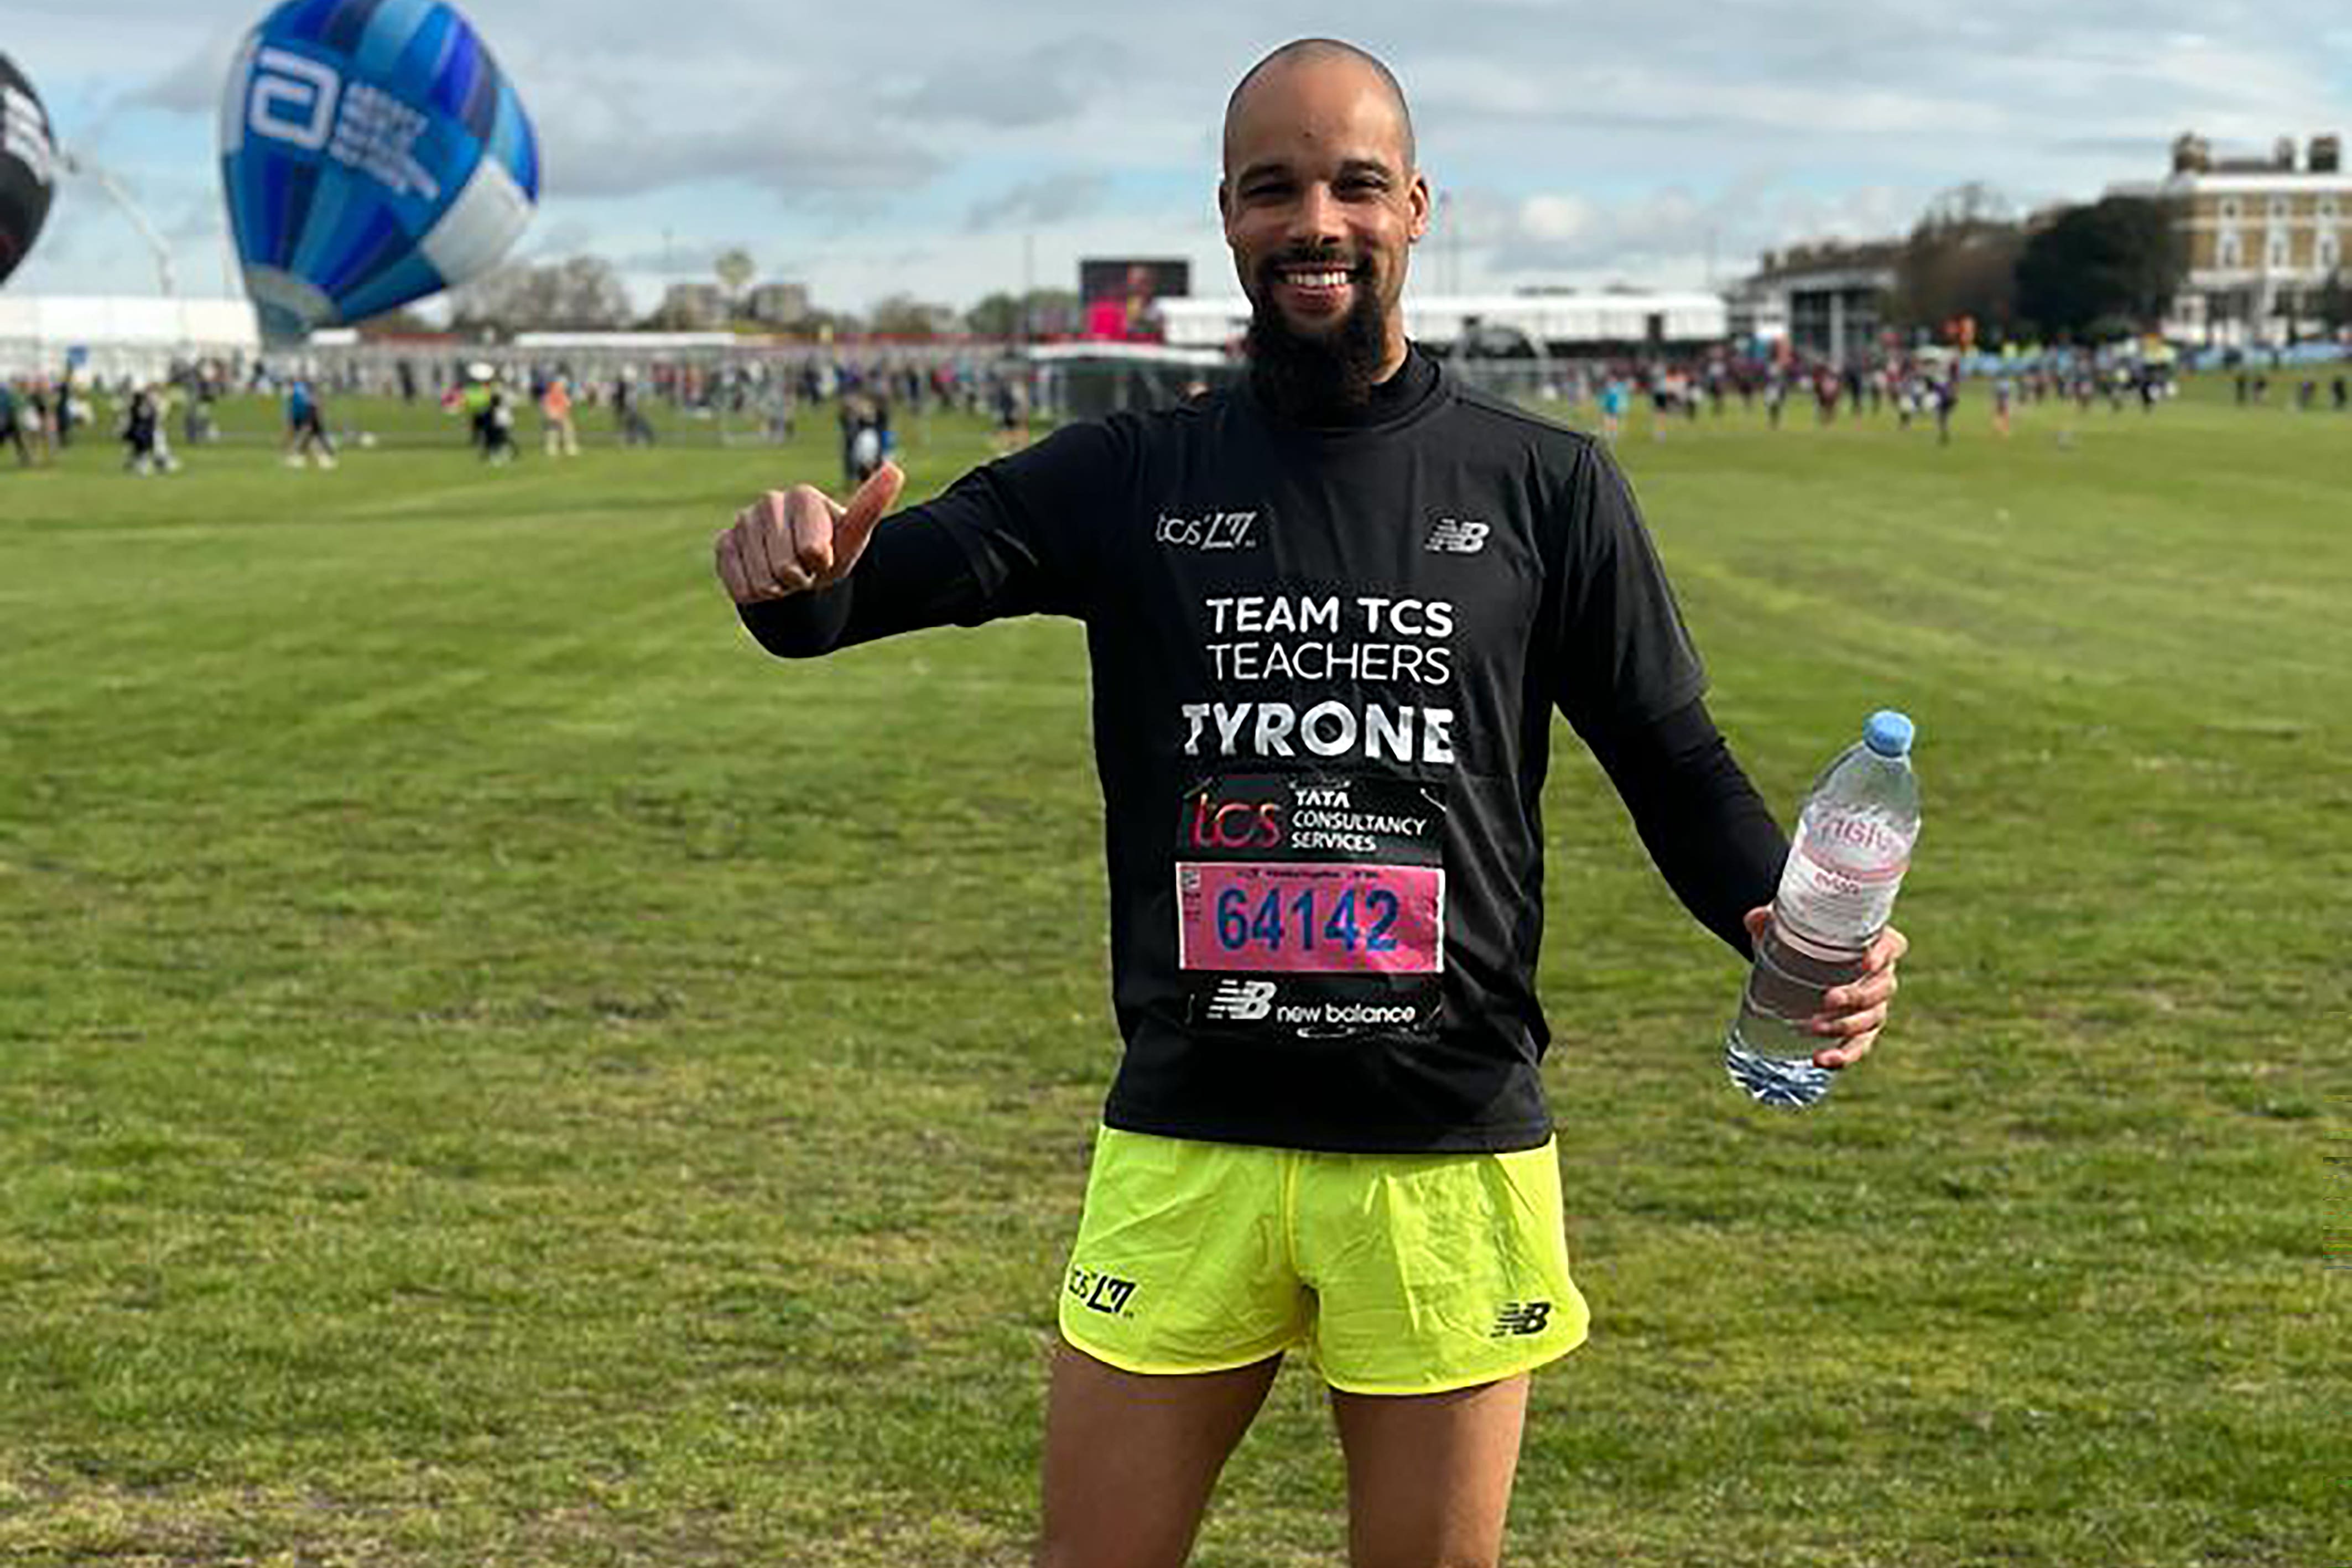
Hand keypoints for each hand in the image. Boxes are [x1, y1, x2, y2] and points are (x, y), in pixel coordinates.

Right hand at [714, 461, 903, 603]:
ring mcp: (743, 521)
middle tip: (803, 569)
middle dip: (798, 579)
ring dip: (777, 589)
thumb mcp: (854, 536)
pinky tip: (762, 578)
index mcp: (803, 496)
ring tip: (784, 574)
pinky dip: (754, 592)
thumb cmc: (831, 551)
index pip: (812, 549)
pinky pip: (739, 584)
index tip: (823, 557)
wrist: (800, 570)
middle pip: (785, 567)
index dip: (819, 564)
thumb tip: (895, 470)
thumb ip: (871, 506)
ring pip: (761, 579)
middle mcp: (770, 502)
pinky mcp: (724, 544)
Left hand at [1742, 907, 1907, 1070]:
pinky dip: (1843, 1056)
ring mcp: (1873, 1005)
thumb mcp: (1788, 923)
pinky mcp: (1860, 1029)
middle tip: (1828, 999)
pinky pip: (1859, 1046)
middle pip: (1883, 988)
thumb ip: (1771, 918)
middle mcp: (1881, 975)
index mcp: (1876, 942)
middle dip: (1857, 997)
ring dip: (1843, 1027)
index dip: (1884, 955)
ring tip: (1810, 1027)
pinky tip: (1820, 1059)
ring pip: (1871, 1020)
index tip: (1865, 960)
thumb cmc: (1803, 935)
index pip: (1893, 946)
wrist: (1798, 958)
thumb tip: (1753, 919)